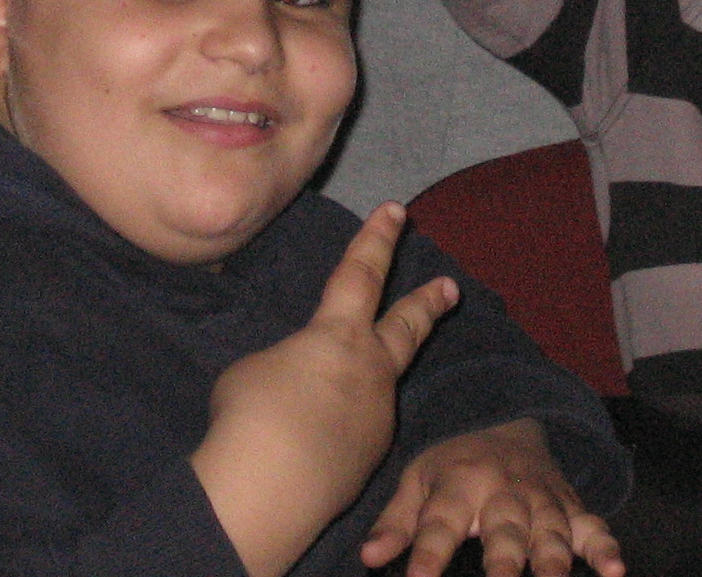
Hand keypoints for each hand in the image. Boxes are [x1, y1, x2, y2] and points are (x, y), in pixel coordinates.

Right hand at [194, 203, 459, 576]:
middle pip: (408, 326)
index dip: (376, 239)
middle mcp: (371, 371)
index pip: (361, 273)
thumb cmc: (252, 416)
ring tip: (311, 406)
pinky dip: (333, 433)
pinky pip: (352, 435)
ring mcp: (377, 417)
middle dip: (428, 303)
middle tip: (450, 288)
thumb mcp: (255, 371)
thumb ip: (288, 364)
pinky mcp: (370, 461)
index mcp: (339, 335)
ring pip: (374, 390)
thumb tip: (299, 382)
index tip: (396, 209)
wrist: (271, 491)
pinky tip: (307, 447)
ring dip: (353, 391)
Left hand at [360, 418, 622, 576]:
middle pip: (505, 530)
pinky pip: (593, 526)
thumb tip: (369, 556)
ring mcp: (542, 499)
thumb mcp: (417, 482)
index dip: (427, 555)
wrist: (507, 420)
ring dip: (553, 560)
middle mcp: (504, 491)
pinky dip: (606, 548)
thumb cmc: (454, 464)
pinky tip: (615, 571)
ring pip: (550, 532)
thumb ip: (397, 521)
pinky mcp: (571, 506)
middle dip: (504, 562)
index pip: (440, 524)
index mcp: (459, 483)